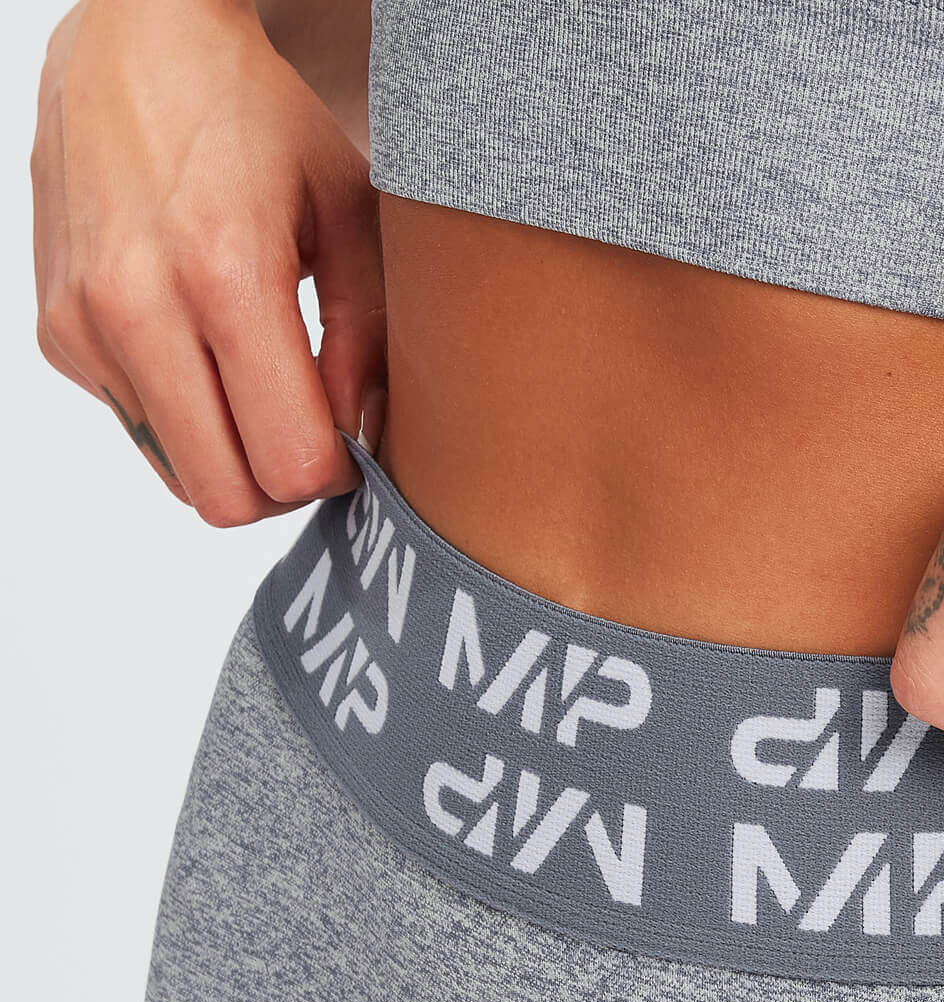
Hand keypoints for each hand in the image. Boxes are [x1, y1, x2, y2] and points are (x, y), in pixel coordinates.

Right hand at [30, 0, 384, 523]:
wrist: (137, 40)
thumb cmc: (256, 119)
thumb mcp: (348, 213)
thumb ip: (368, 339)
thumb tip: (361, 435)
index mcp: (226, 275)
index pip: (286, 462)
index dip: (332, 473)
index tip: (349, 441)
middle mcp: (138, 307)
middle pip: (225, 498)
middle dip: (281, 485)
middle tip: (309, 433)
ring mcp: (86, 324)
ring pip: (179, 475)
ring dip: (232, 456)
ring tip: (260, 385)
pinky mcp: (59, 332)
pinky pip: (140, 428)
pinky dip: (184, 416)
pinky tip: (202, 347)